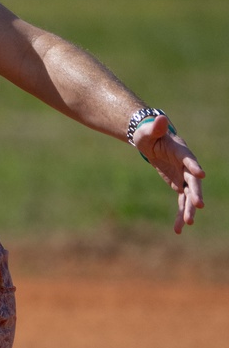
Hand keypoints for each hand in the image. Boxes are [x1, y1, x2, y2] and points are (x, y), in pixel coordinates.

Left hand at [132, 113, 205, 233]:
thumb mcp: (148, 131)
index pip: (188, 158)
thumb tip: (159, 118)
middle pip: (193, 181)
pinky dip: (180, 213)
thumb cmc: (148, 134)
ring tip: (187, 224)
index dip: (193, 166)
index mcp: (180, 150)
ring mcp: (183, 176)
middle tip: (198, 206)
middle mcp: (185, 164)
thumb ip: (155, 127)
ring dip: (188, 209)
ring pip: (189, 194)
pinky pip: (181, 201)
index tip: (199, 175)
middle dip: (195, 193)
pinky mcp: (178, 184)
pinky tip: (178, 229)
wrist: (150, 141)